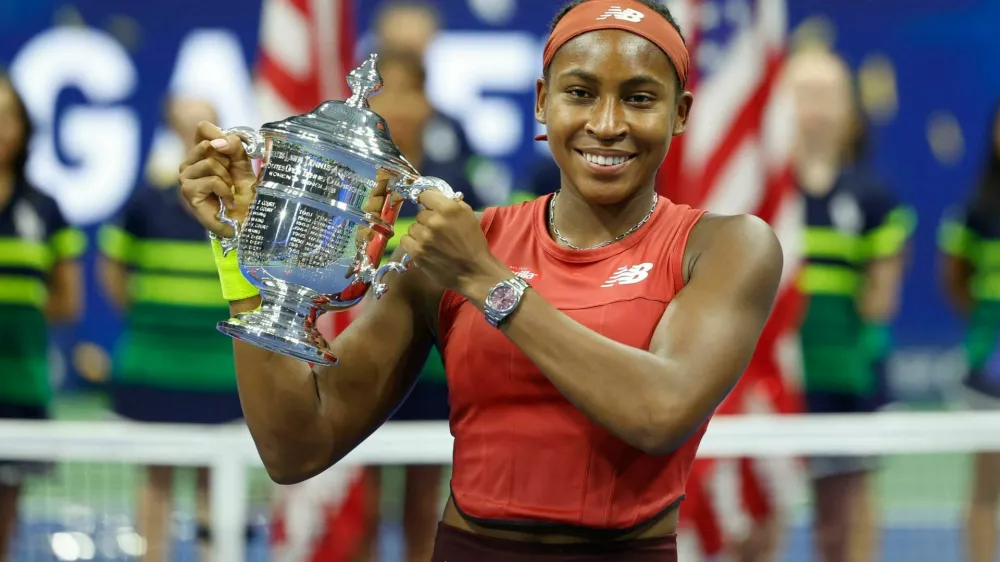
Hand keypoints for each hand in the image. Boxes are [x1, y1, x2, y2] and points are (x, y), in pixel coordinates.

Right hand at [178, 122, 257, 237]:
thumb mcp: (243, 163)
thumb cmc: (243, 192)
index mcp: (202, 152)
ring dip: (227, 179)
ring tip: (228, 191)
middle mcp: (190, 162)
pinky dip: (225, 192)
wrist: (245, 217)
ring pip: (210, 163)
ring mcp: (186, 177)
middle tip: (231, 178)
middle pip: (207, 144)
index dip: (218, 133)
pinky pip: (212, 180)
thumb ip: (234, 146)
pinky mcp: (188, 191)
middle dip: (227, 162)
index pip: (203, 128)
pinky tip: (226, 202)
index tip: (231, 151)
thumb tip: (217, 143)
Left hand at [399, 190, 508, 305]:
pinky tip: (423, 248)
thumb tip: (435, 197)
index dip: (427, 200)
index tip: (428, 205)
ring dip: (420, 233)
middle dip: (428, 220)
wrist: (475, 272)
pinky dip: (413, 243)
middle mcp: (434, 221)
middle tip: (439, 231)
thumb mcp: (469, 216)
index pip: (425, 194)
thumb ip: (452, 203)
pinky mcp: (417, 252)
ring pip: (412, 227)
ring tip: (432, 242)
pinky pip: (405, 240)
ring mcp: (424, 237)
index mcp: (449, 209)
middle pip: (420, 214)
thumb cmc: (474, 244)